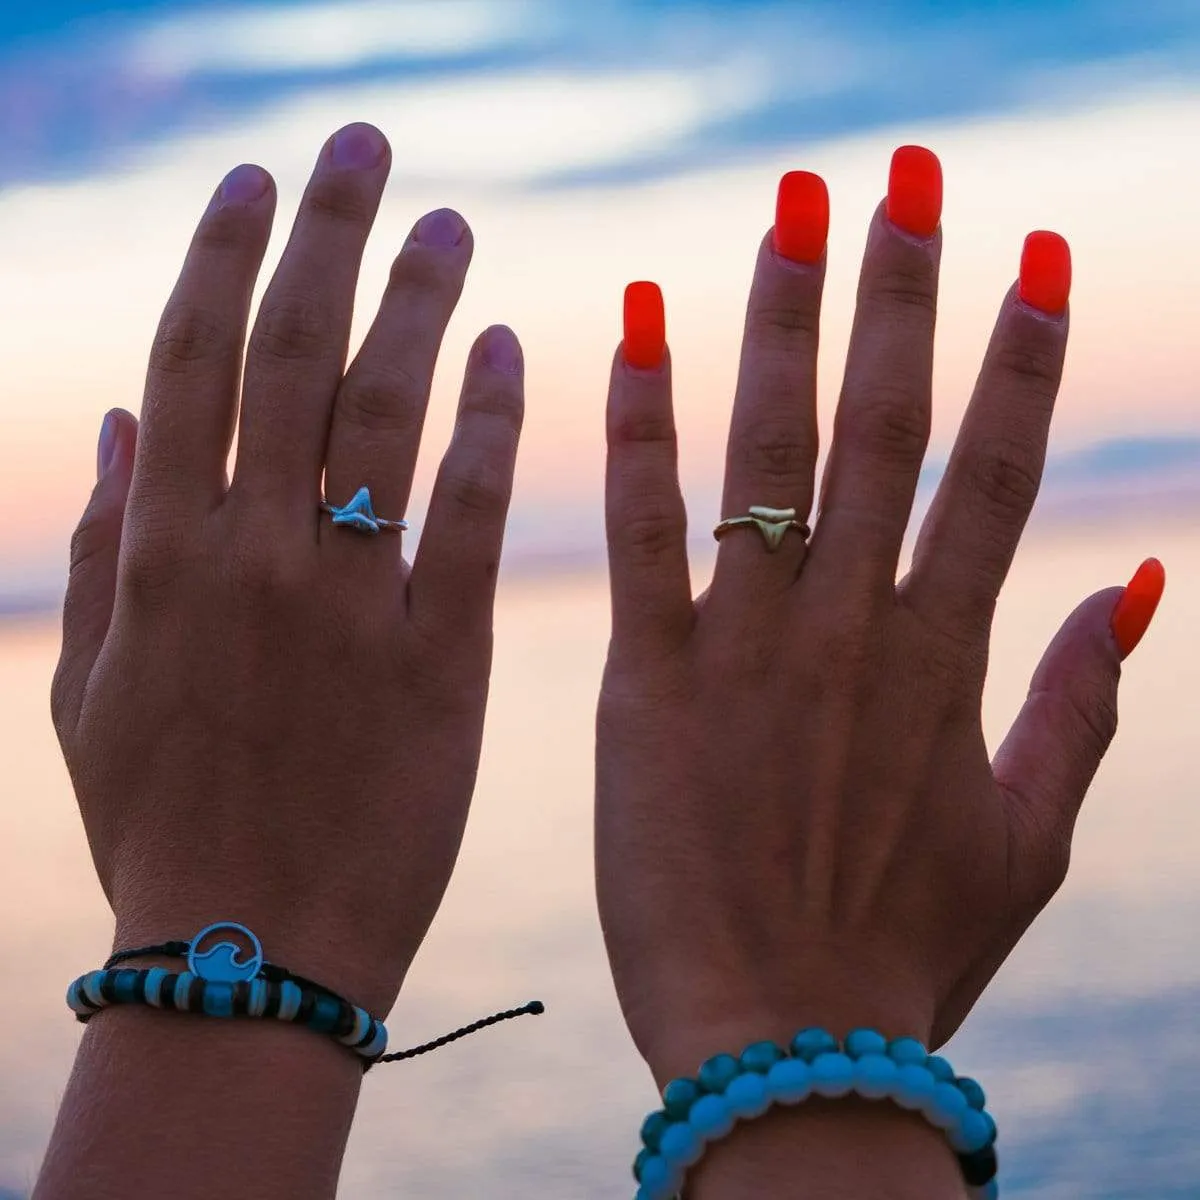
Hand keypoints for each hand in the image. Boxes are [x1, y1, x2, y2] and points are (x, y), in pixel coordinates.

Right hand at [51, 123, 524, 1016]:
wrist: (254, 958)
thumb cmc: (165, 828)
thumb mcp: (91, 690)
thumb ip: (108, 546)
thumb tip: (122, 417)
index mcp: (161, 556)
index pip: (191, 361)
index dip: (222, 254)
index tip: (257, 174)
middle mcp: (252, 558)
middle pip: (290, 354)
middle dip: (326, 233)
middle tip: (368, 142)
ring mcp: (350, 603)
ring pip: (384, 414)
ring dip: (417, 301)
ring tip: (450, 222)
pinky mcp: (443, 657)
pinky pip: (470, 516)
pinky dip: (492, 426)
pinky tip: (512, 352)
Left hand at [596, 150, 1163, 1084]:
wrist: (786, 1049)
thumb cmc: (907, 952)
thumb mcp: (1029, 835)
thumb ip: (1084, 705)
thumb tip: (1143, 580)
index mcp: (947, 656)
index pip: (999, 463)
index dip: (1022, 348)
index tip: (1030, 249)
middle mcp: (853, 626)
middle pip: (888, 422)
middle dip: (900, 288)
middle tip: (902, 171)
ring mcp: (747, 648)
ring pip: (769, 447)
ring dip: (781, 318)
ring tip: (787, 210)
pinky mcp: (646, 683)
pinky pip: (642, 529)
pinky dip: (641, 425)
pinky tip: (638, 326)